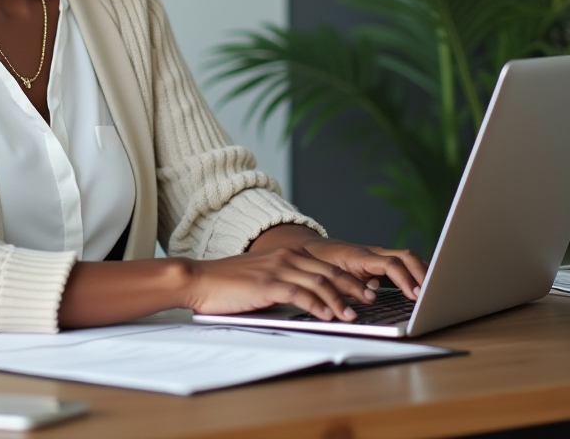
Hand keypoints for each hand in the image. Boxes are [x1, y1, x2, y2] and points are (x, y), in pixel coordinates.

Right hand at [182, 246, 379, 321]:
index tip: (365, 290)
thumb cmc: (229, 283)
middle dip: (352, 287)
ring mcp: (277, 269)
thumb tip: (309, 302)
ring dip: (339, 300)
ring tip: (352, 314)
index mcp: (286, 253)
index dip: (348, 277)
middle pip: (328, 271)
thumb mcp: (263, 279)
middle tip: (369, 299)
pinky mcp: (267, 284)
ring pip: (318, 282)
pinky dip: (317, 305)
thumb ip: (286, 284)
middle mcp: (285, 256)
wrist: (201, 279)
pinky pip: (300, 293)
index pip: (326, 264)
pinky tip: (327, 316)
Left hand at [297, 236, 426, 300]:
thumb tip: (371, 294)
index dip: (405, 279)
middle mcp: (372, 253)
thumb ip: (347, 285)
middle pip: (406, 256)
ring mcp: (378, 255)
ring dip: (423, 272)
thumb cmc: (318, 263)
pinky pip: (403, 262)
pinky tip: (424, 287)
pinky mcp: (380, 261)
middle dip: (422, 274)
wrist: (311, 249)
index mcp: (360, 256)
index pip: (390, 263)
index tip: (416, 295)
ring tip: (434, 293)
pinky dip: (416, 273)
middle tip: (431, 295)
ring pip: (407, 257)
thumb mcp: (329, 276)